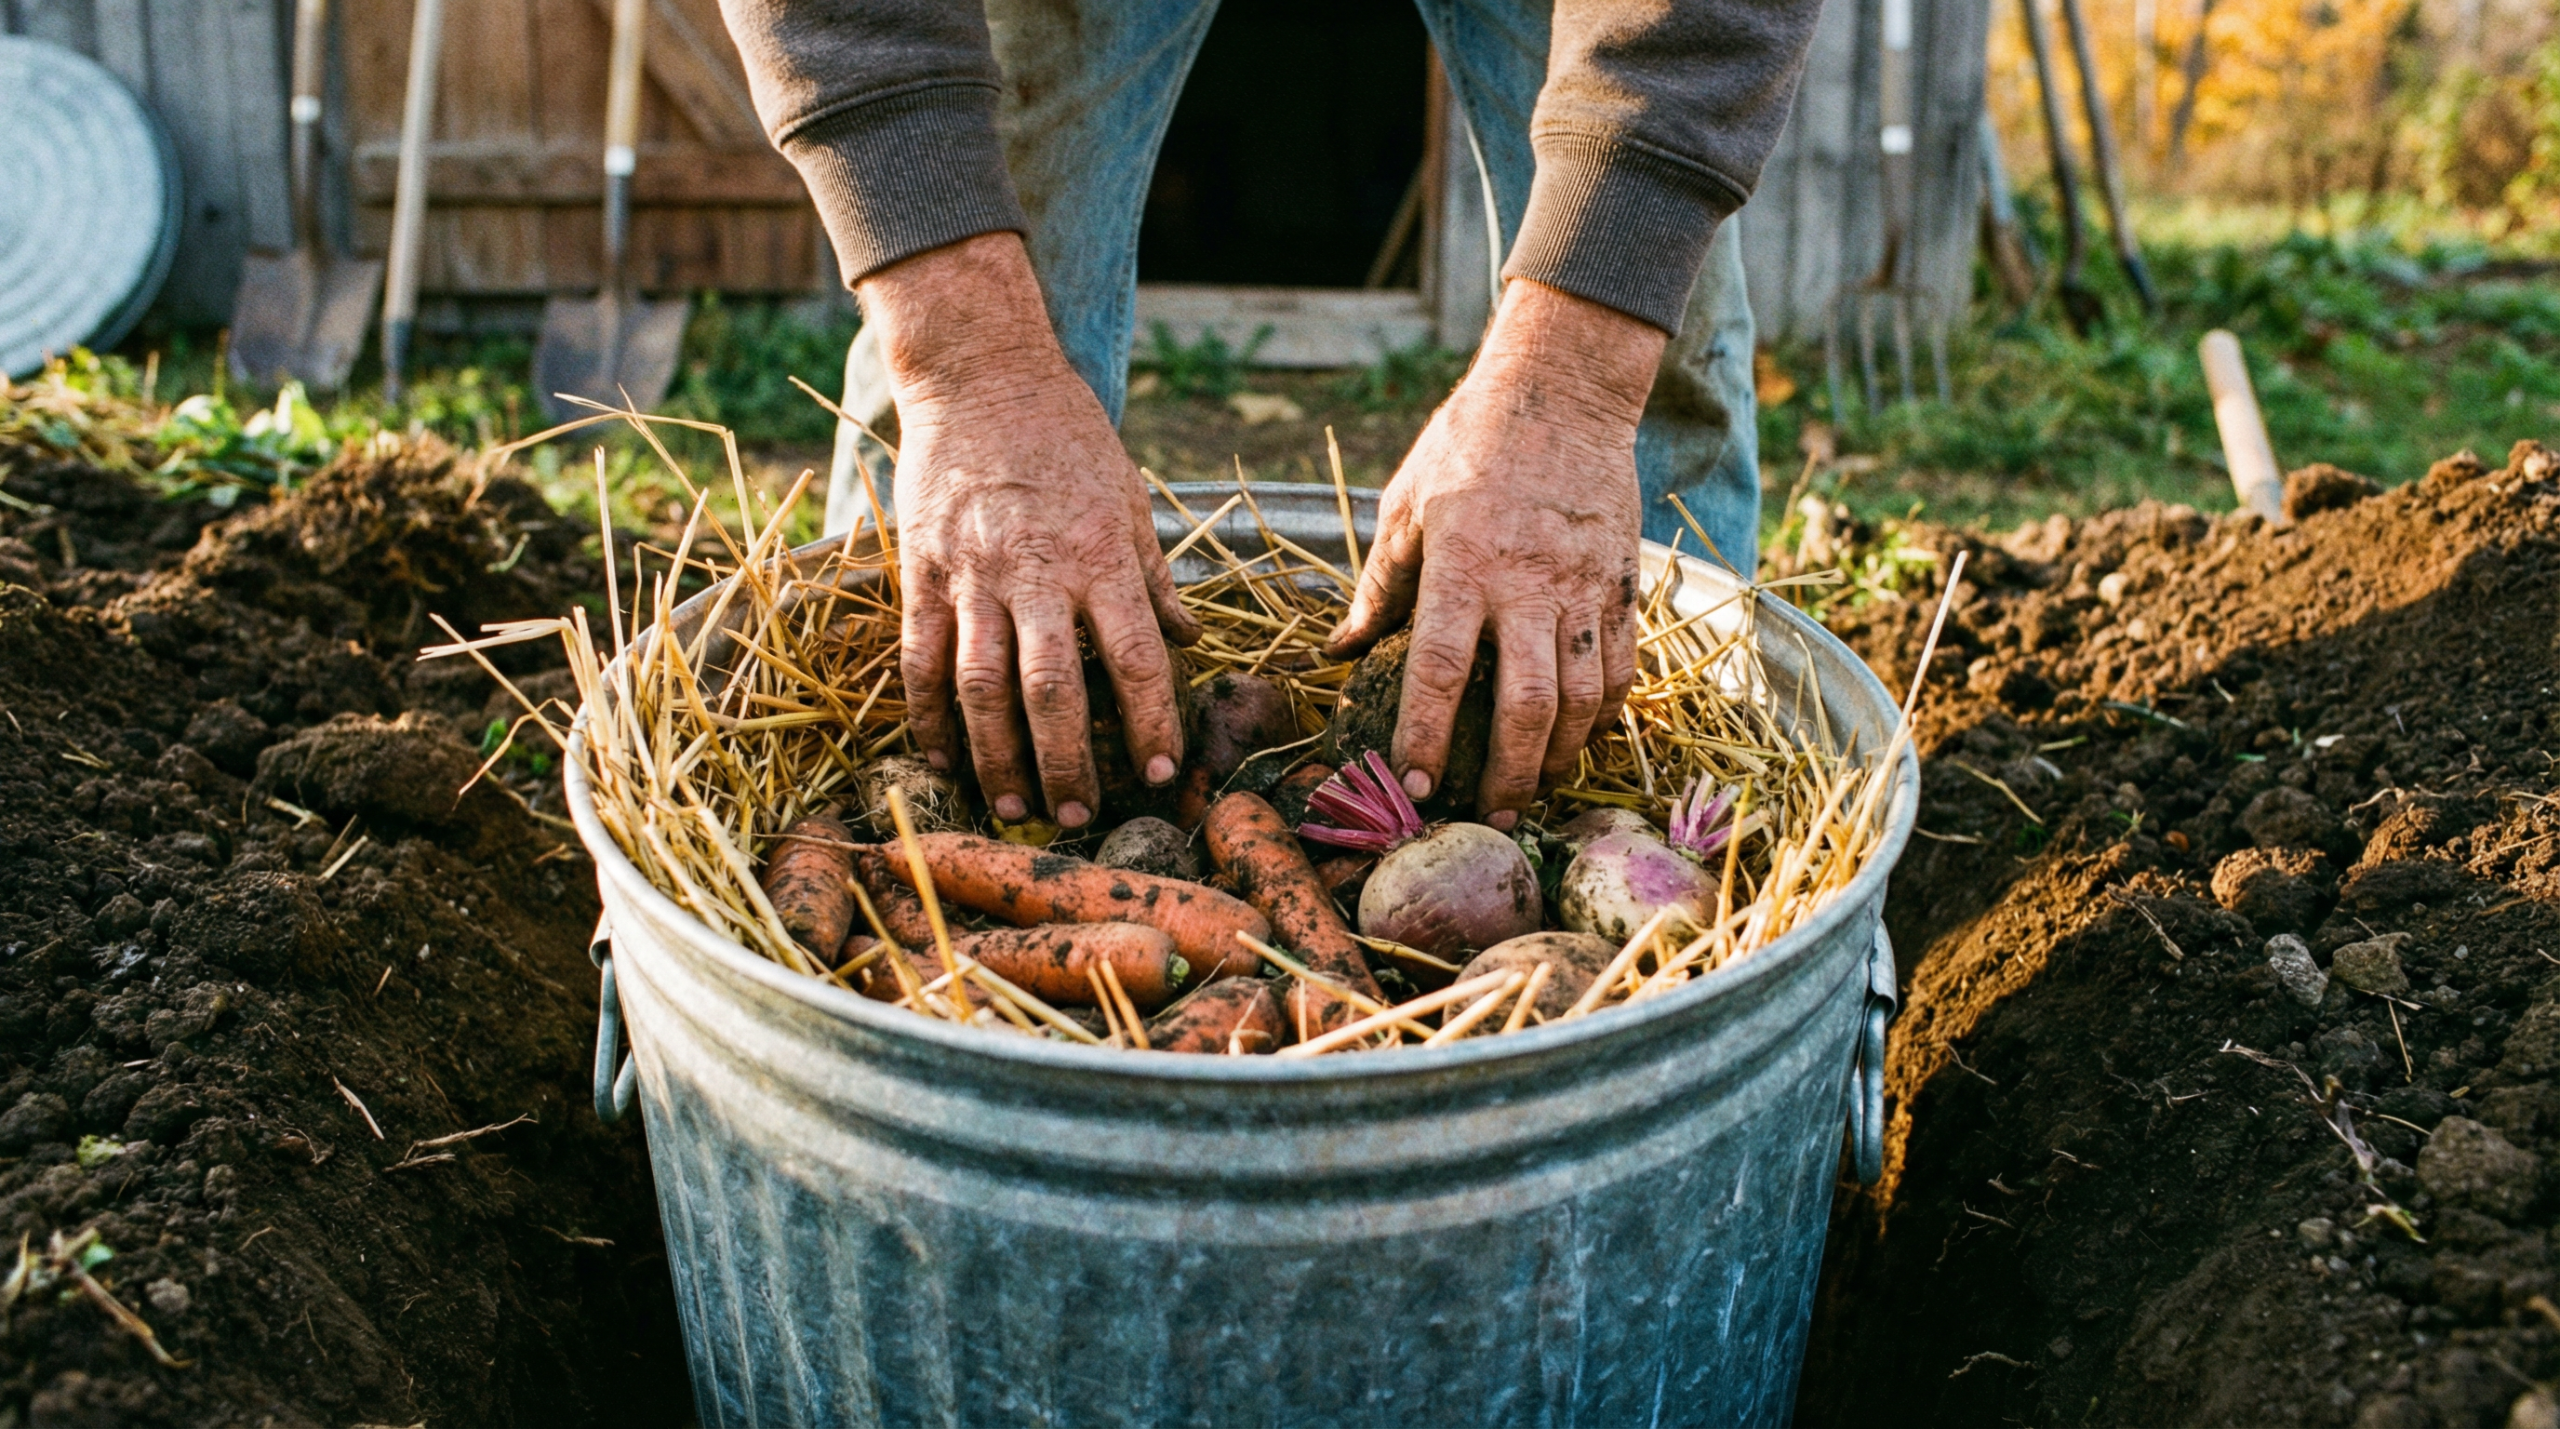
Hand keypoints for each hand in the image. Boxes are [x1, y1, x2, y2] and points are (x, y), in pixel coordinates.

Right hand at [859, 234, 1198, 829]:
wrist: (980, 373)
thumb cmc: (1066, 435)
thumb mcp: (1128, 499)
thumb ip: (1153, 577)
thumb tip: (1189, 638)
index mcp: (1099, 557)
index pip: (1136, 658)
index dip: (1152, 723)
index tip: (1165, 773)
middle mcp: (1036, 573)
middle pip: (1052, 691)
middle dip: (1069, 763)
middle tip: (1079, 817)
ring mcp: (972, 576)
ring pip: (981, 688)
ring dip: (997, 757)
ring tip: (1014, 806)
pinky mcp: (921, 572)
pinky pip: (922, 659)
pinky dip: (930, 716)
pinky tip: (944, 758)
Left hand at [1326, 280, 1667, 828]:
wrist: (1564, 388)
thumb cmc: (1470, 441)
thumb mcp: (1406, 504)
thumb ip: (1378, 586)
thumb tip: (1339, 651)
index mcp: (1463, 563)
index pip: (1439, 668)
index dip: (1423, 735)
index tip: (1408, 785)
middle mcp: (1529, 583)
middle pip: (1525, 705)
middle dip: (1504, 775)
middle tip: (1484, 816)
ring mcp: (1584, 587)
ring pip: (1582, 699)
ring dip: (1558, 759)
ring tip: (1532, 791)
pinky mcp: (1622, 585)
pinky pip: (1620, 668)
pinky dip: (1604, 716)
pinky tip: (1581, 742)